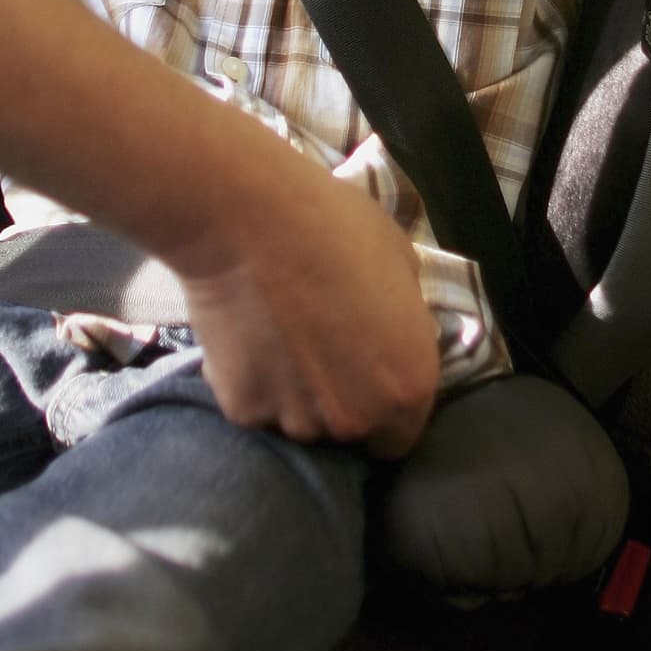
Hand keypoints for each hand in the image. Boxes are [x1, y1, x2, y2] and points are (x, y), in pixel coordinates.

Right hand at [177, 170, 438, 456]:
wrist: (252, 217)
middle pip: (348, 430)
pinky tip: (246, 332)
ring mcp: (295, 419)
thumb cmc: (336, 226)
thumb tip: (392, 325)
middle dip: (337, 399)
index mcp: (407, 385)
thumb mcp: (400, 260)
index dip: (383, 403)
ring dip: (293, 392)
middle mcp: (356, 418)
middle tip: (316, 346)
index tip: (364, 373)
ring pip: (298, 421)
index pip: (401, 434)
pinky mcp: (243, 409)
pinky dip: (251, 378)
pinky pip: (254, 401)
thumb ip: (403, 314)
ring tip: (276, 335)